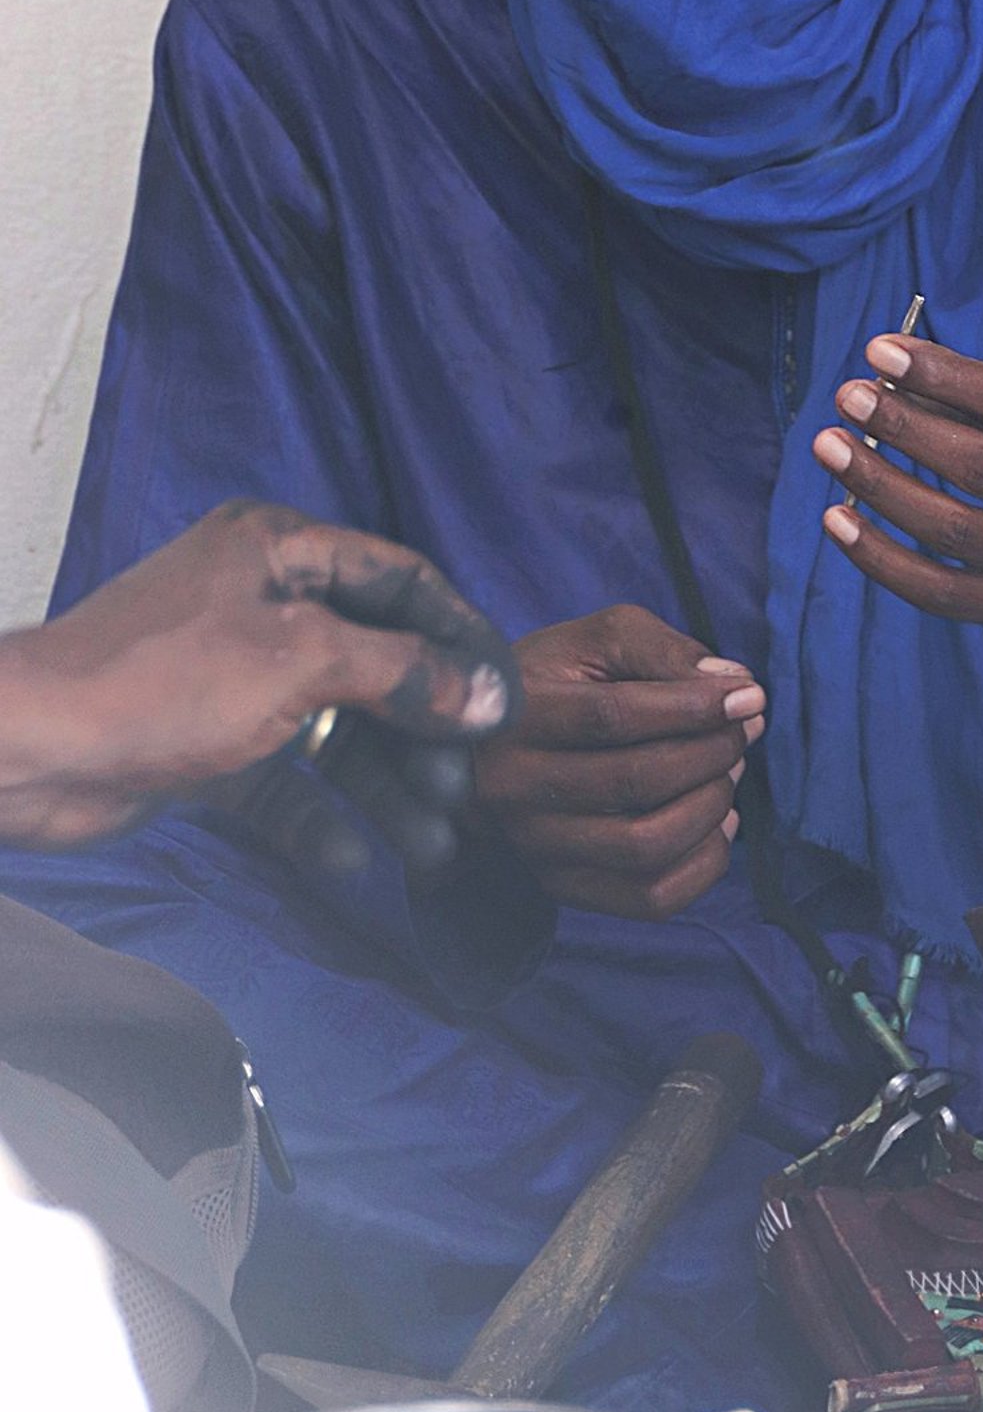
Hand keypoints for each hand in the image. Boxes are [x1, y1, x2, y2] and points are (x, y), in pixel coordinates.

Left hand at [0, 500, 513, 848]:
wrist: (30, 753)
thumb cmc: (164, 683)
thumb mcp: (299, 660)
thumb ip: (402, 673)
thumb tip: (486, 696)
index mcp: (281, 550)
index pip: (401, 580)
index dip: (461, 636)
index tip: (507, 699)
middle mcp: (262, 602)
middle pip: (373, 663)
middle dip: (424, 731)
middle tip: (469, 789)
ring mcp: (232, 674)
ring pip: (333, 728)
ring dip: (383, 786)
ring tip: (433, 846)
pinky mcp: (206, 743)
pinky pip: (281, 778)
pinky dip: (316, 816)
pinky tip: (349, 861)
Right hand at [474, 604, 764, 919]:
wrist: (497, 746)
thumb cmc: (560, 680)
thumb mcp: (599, 639)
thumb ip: (662, 650)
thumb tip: (733, 684)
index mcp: (515, 714)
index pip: (612, 717)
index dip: (692, 707)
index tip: (749, 696)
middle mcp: (513, 788)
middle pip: (637, 781)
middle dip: (712, 752)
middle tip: (741, 730)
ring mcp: (536, 846)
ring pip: (648, 846)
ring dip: (711, 804)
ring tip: (728, 770)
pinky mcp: (563, 886)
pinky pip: (651, 898)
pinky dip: (705, 863)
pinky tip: (718, 822)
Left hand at [811, 337, 982, 674]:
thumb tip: (907, 382)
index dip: (944, 376)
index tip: (879, 351)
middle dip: (904, 429)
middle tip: (848, 396)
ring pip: (954, 535)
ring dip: (880, 488)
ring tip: (831, 447)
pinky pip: (942, 595)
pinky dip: (882, 560)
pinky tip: (839, 520)